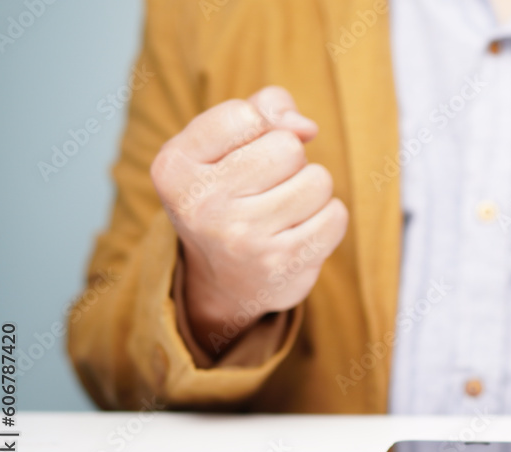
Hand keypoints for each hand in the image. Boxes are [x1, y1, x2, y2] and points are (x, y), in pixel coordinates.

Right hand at [151, 86, 347, 354]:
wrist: (224, 282)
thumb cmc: (228, 196)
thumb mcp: (220, 146)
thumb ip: (261, 111)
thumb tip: (305, 127)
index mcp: (174, 168)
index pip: (246, 115)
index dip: (259, 127)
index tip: (242, 153)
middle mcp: (202, 206)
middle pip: (288, 146)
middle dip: (289, 160)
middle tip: (264, 188)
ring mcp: (243, 238)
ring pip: (318, 179)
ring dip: (310, 189)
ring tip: (282, 209)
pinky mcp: (283, 264)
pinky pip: (336, 215)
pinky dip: (327, 218)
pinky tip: (299, 230)